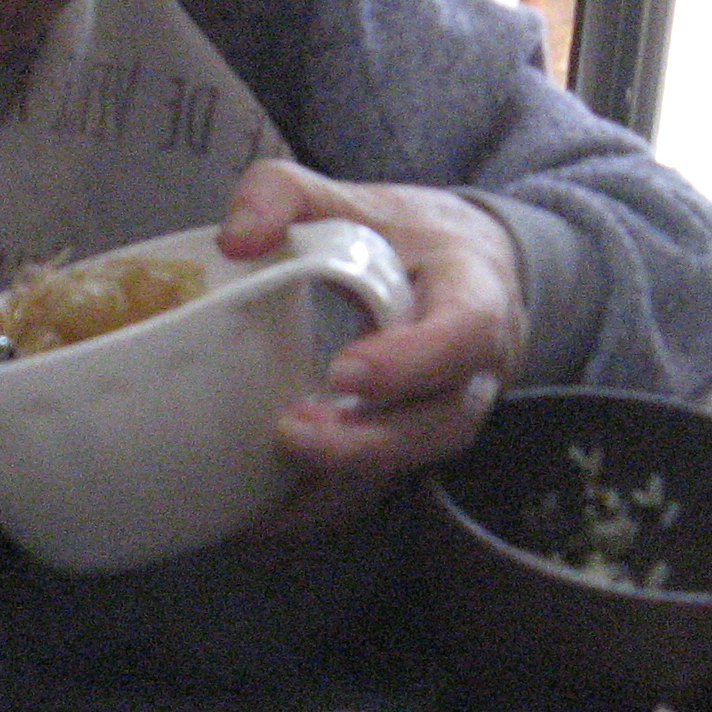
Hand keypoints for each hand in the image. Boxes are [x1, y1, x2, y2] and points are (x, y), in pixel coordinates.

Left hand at [213, 160, 530, 532]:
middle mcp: (474, 373)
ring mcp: (443, 419)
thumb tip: (236, 238)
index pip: (465, 333)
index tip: (347, 370)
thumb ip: (288, 194)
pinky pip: (375, 491)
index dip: (412, 361)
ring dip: (338, 483)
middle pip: (439, 424)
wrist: (464, 272)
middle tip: (292, 433)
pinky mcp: (409, 450)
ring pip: (407, 468)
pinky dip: (319, 508)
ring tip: (266, 490)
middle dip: (367, 442)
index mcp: (475, 297)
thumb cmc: (409, 238)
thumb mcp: (356, 197)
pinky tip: (256, 516)